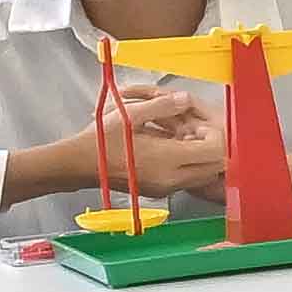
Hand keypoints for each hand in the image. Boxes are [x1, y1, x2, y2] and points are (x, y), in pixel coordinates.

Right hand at [36, 78, 229, 197]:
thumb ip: (162, 105)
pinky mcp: (159, 192)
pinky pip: (186, 180)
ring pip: (202, 175)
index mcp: (167, 159)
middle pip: (213, 166)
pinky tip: (169, 151)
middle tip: (194, 133)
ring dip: (200, 158)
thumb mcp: (130, 115)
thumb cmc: (100, 141)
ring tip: (181, 141)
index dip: (214, 137)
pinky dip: (187, 166)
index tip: (198, 126)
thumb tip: (185, 98)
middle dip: (211, 148)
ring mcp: (166, 188)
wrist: (77, 165)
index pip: (214, 152)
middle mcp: (171, 179)